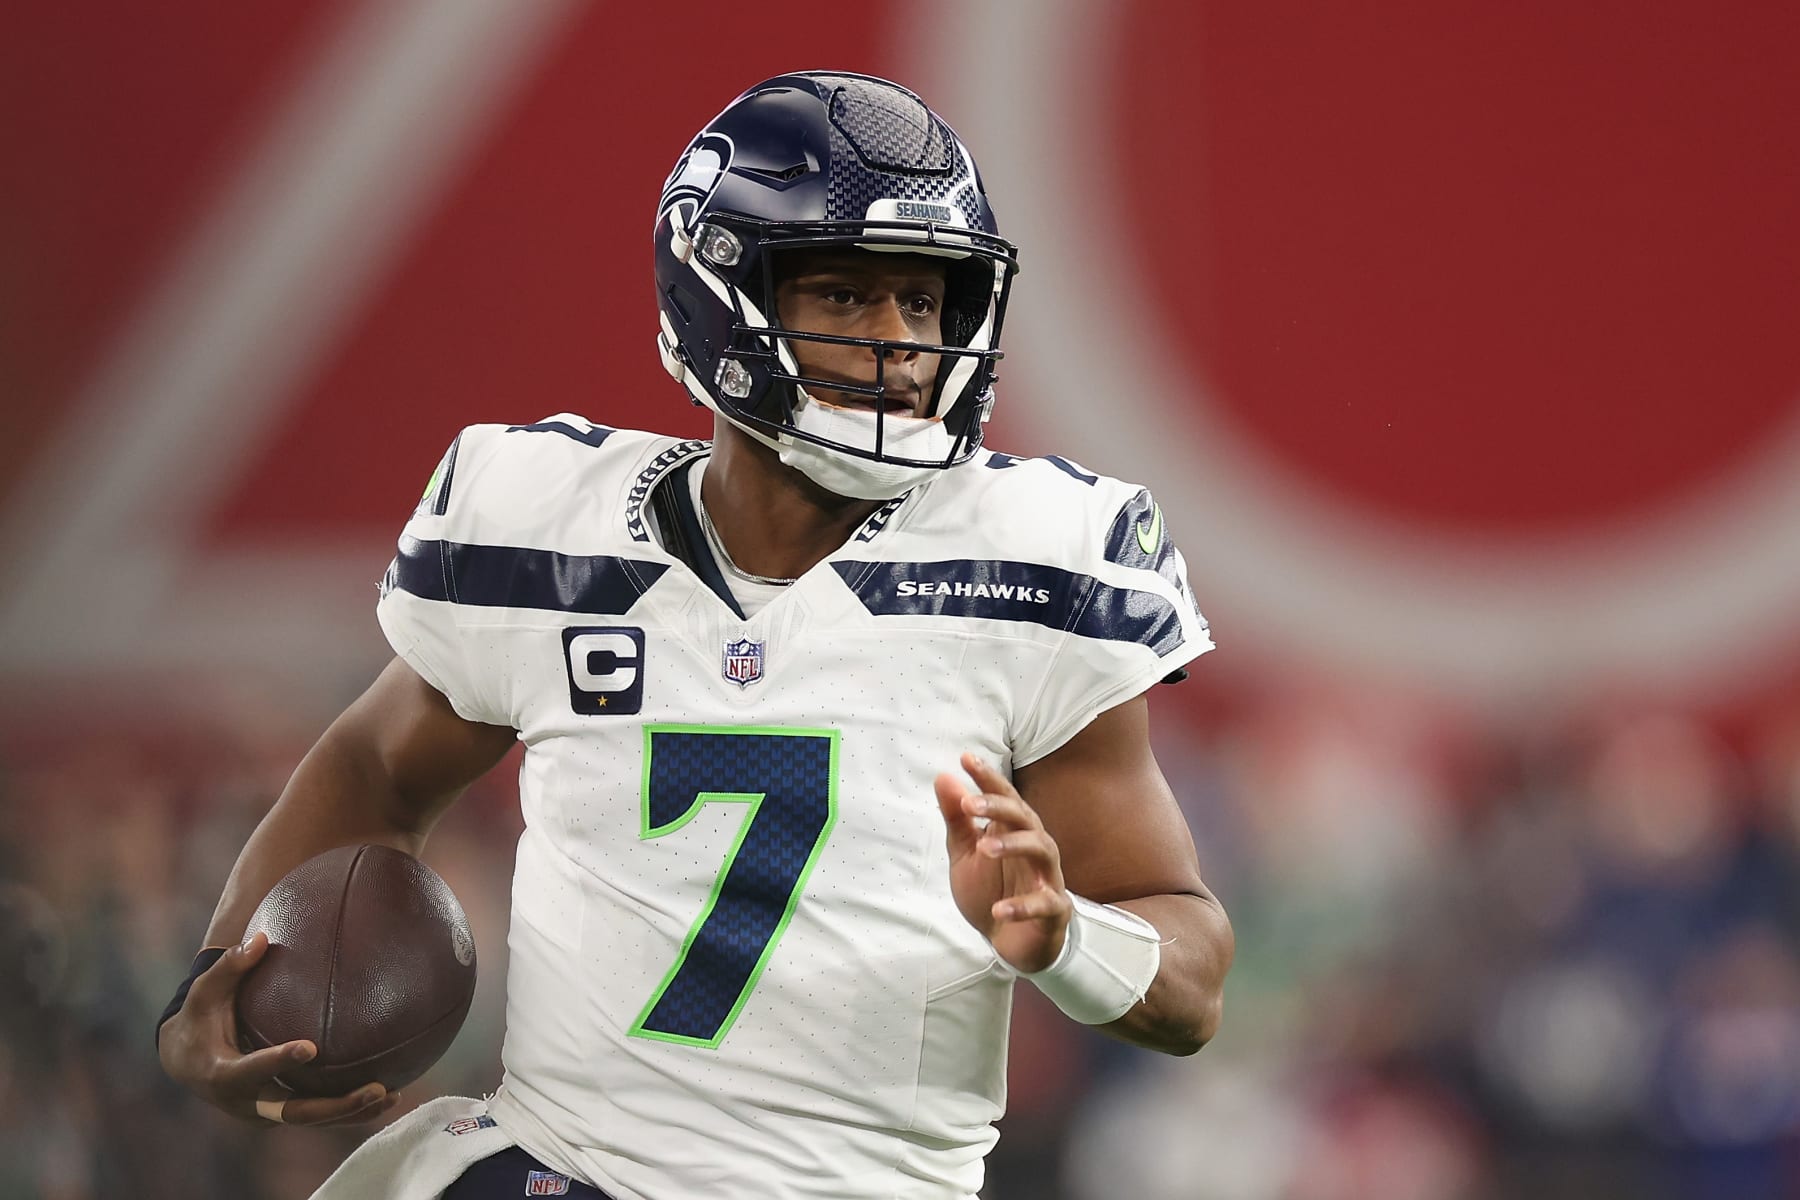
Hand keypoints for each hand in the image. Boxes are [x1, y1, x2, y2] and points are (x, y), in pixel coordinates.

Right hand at [157, 932, 399, 1125]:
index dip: (279, 1062)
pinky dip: (348, 1111)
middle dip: (335, 1105)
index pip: (252, 1071)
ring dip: (351, 1112)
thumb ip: (230, 966)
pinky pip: (316, 1115)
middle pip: (294, 1112)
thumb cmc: (200, 1016)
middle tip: (375, 1087)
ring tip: (391, 1093)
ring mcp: (264, 1113)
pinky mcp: (279, 1114)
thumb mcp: (205, 992)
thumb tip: (261, 938)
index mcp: (222, 1073)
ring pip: (310, 1119)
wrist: (185, 1060)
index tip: (310, 1048)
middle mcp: (245, 1102)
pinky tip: (386, 1095)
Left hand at [934, 753, 1070, 972]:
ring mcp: (1047, 878)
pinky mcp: (1054, 911)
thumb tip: (944, 777)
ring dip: (1015, 845)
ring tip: (986, 849)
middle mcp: (1035, 847)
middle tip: (969, 804)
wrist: (1007, 942)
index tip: (965, 759)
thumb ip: (957, 819)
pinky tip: (999, 908)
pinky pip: (1046, 903)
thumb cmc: (990, 891)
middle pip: (1026, 817)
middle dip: (1000, 807)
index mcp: (1014, 831)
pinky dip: (1023, 906)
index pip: (1004, 797)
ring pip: (1042, 850)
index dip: (987, 778)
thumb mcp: (965, 854)